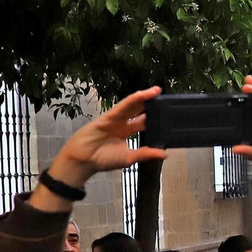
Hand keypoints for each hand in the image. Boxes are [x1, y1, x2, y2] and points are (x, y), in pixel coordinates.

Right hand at [40, 87, 167, 205]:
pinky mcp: (107, 117)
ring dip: (143, 97)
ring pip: (131, 106)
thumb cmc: (102, 160)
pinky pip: (121, 106)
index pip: (143, 122)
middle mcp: (121, 124)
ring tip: (156, 91)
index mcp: (126, 133)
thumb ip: (146, 153)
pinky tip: (141, 95)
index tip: (167, 113)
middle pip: (139, 111)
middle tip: (164, 97)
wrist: (83, 161)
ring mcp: (114, 119)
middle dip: (150, 104)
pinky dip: (131, 100)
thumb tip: (164, 153)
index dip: (154, 117)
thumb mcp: (129, 157)